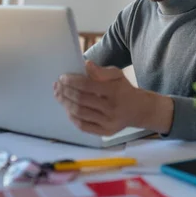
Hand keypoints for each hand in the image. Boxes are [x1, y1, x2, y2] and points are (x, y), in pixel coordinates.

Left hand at [53, 61, 173, 135]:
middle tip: (56, 86)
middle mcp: (112, 108)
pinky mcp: (105, 132)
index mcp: (115, 91)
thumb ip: (102, 71)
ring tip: (59, 95)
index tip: (62, 77)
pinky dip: (72, 117)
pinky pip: (83, 126)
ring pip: (80, 113)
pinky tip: (67, 108)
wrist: (138, 110)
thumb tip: (86, 64)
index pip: (87, 86)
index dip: (72, 81)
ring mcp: (108, 122)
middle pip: (81, 100)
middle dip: (65, 92)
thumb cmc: (123, 89)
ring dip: (66, 103)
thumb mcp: (117, 75)